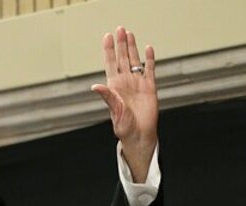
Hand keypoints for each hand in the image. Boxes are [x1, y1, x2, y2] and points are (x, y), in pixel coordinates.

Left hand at [91, 26, 157, 181]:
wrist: (139, 135)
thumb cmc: (124, 126)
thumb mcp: (114, 111)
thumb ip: (107, 97)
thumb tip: (96, 85)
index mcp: (114, 87)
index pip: (110, 64)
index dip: (108, 50)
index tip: (107, 37)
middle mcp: (125, 82)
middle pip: (122, 58)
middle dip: (121, 44)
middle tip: (120, 29)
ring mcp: (137, 83)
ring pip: (135, 61)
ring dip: (132, 48)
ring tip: (130, 34)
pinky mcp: (150, 87)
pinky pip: (149, 70)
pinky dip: (149, 59)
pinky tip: (147, 49)